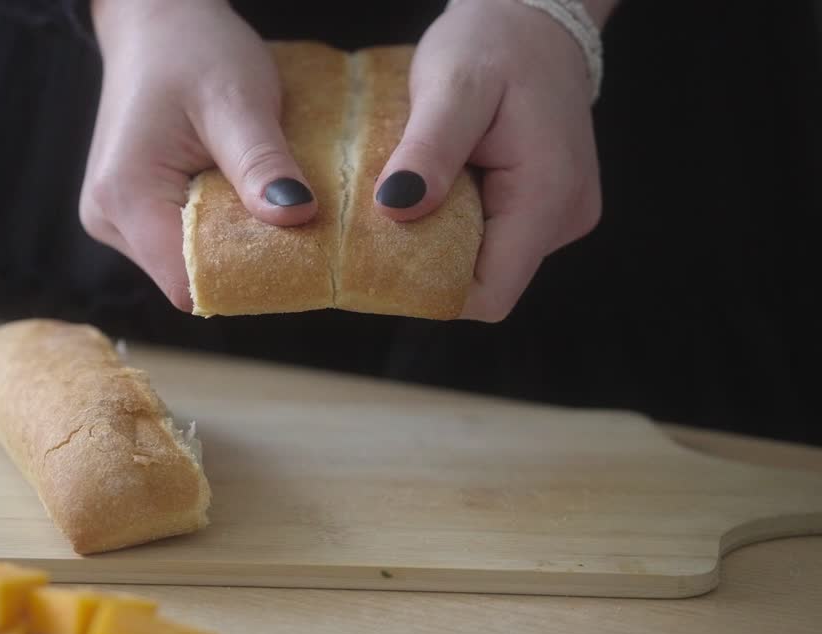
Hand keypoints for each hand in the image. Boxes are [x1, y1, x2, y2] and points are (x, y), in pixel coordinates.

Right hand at [80, 0, 316, 310]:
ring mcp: (114, 218)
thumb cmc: (192, 49)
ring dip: (228, 243)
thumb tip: (297, 217)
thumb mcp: (236, 100)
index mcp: (125, 196)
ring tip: (259, 199)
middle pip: (186, 277)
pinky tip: (236, 195)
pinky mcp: (128, 211)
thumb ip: (261, 162)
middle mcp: (108, 218)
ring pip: (184, 263)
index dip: (242, 277)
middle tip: (287, 222)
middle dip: (240, 260)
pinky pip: (178, 242)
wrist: (156, 20)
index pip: (187, 282)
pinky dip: (215, 228)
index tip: (292, 256)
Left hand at [375, 0, 607, 321]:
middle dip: (429, 266)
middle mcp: (564, 218)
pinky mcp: (546, 208)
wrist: (533, 18)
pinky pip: (492, 238)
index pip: (489, 295)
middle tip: (385, 224)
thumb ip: (429, 150)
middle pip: (485, 283)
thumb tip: (397, 208)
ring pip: (486, 262)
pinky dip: (456, 223)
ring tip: (413, 196)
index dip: (432, 293)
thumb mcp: (453, 85)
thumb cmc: (493, 42)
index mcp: (548, 196)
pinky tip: (437, 189)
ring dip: (441, 241)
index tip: (381, 268)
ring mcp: (559, 215)